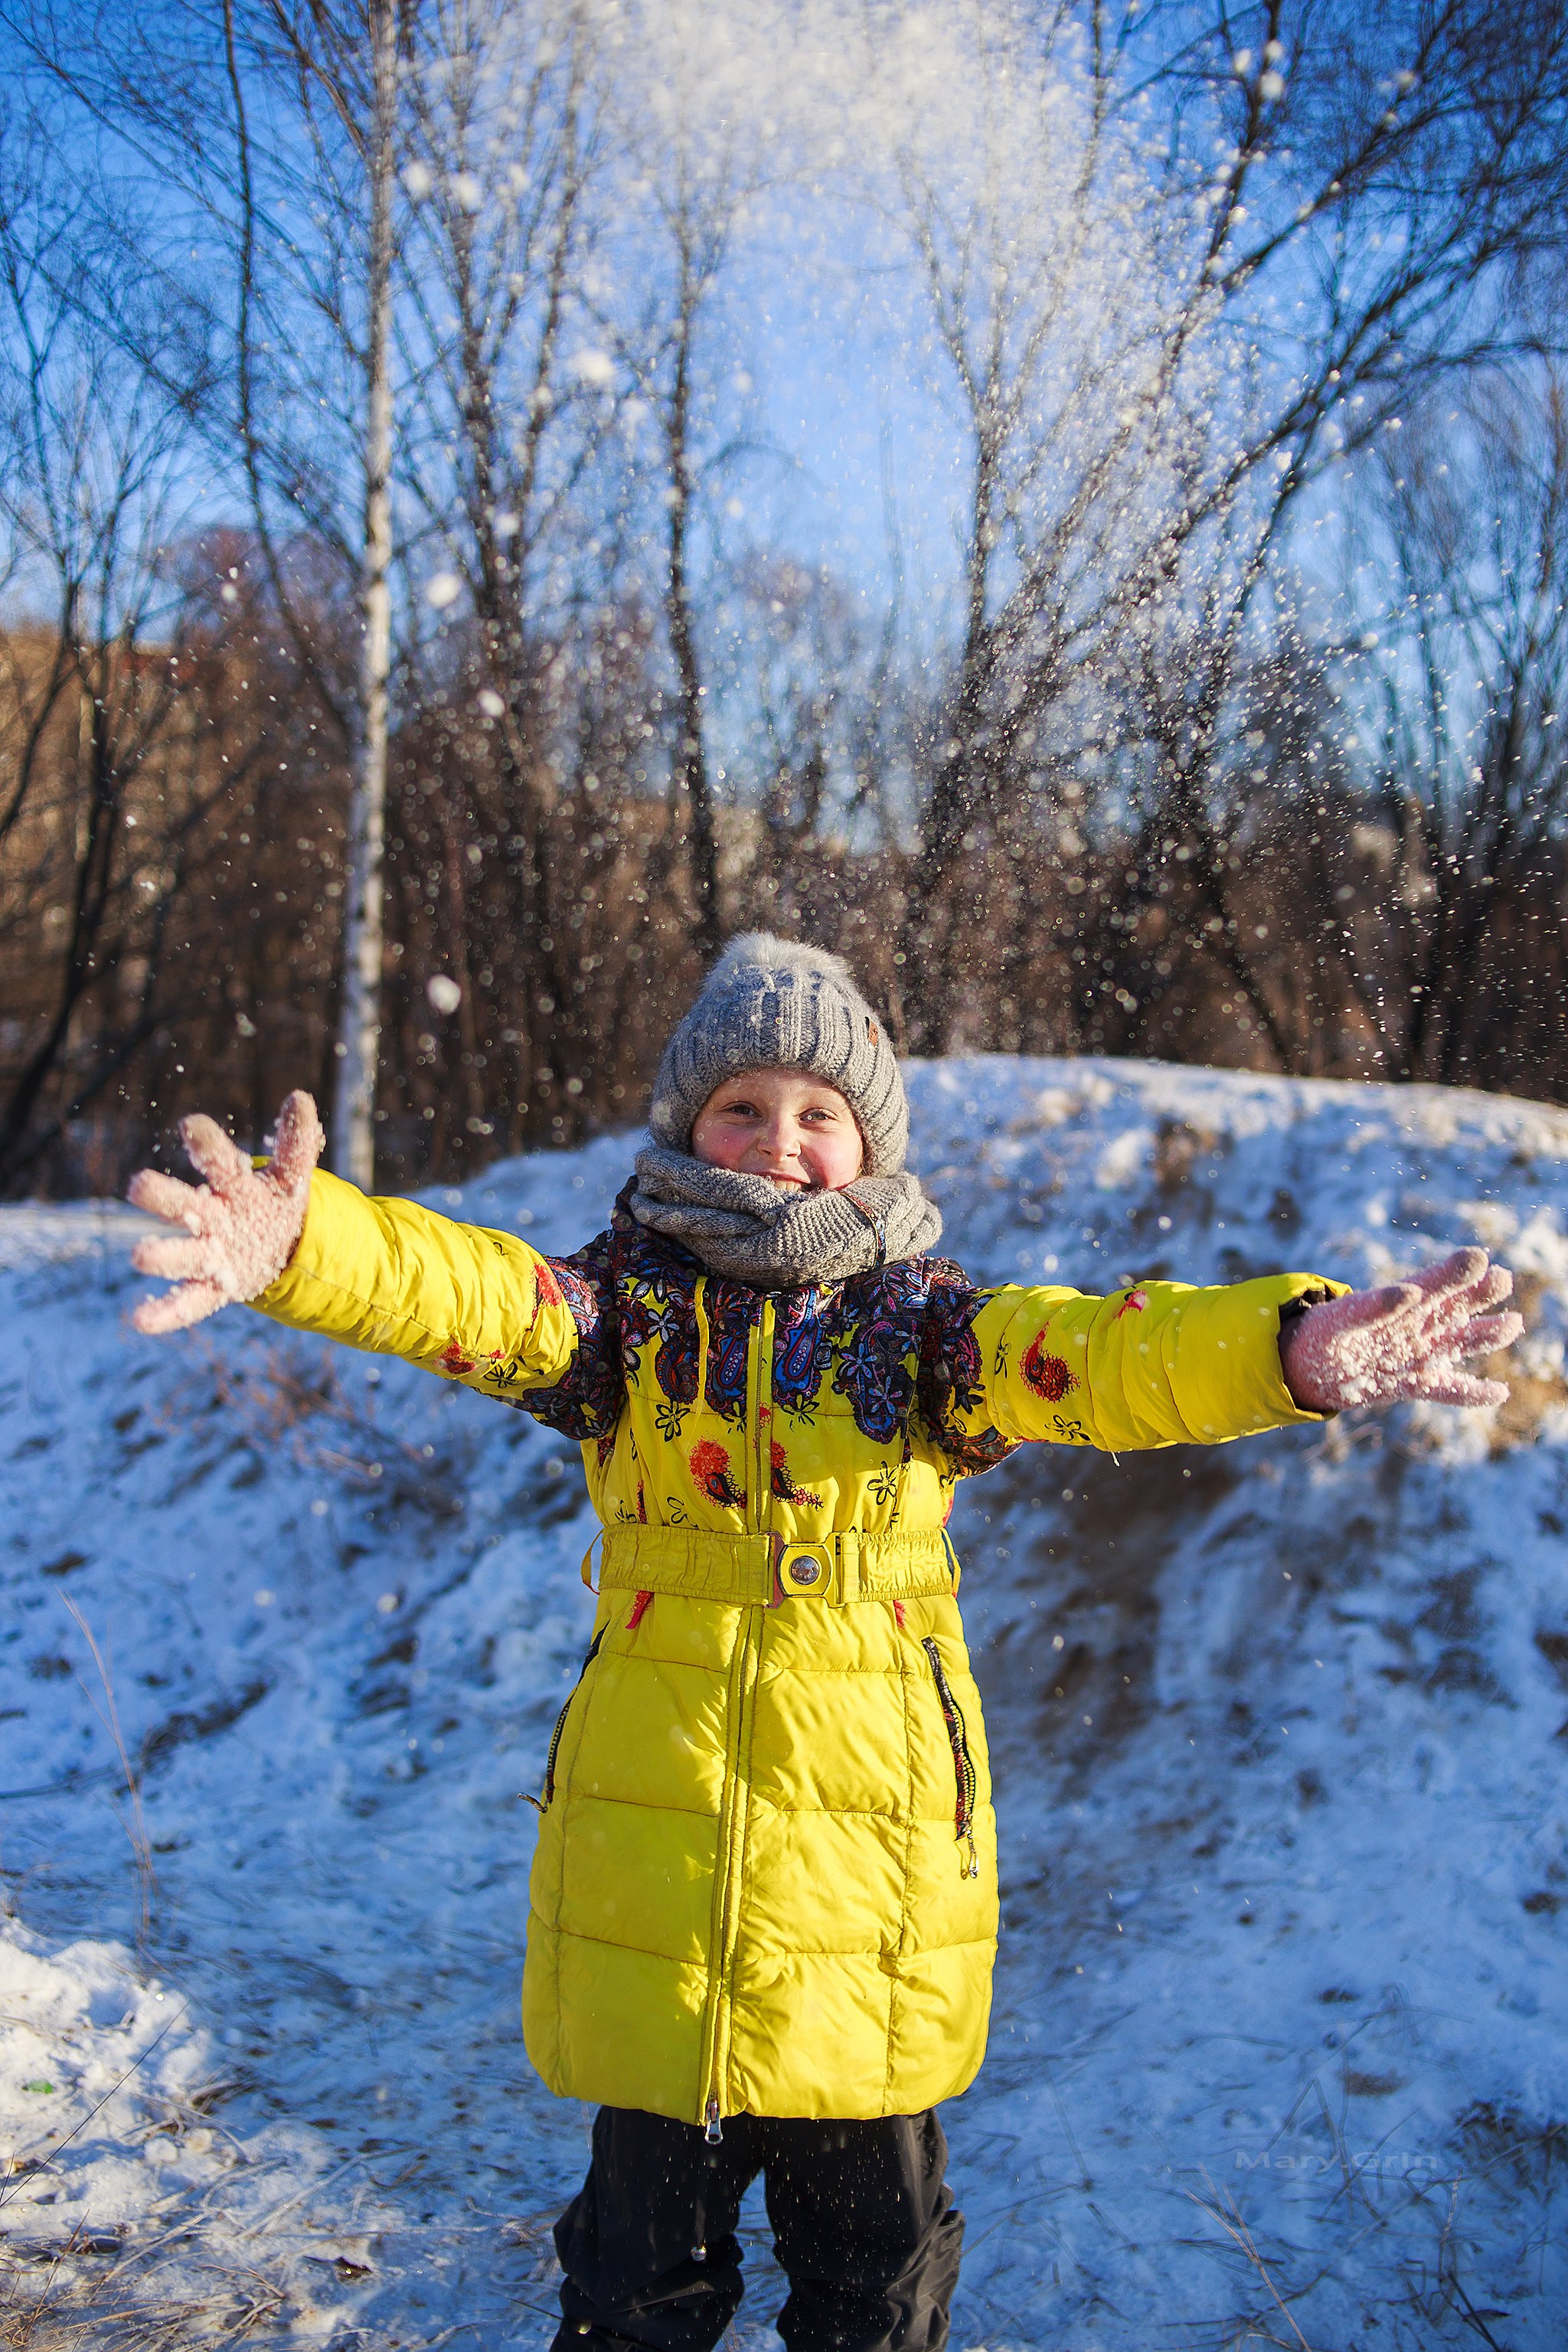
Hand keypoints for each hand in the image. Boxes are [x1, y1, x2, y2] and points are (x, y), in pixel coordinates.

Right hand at [127, 1090, 323, 1333]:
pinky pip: (188, 1302)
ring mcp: (208, 1253)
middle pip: (184, 1205)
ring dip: (160, 1256)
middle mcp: (210, 1217)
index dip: (207, 1145)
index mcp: (231, 1186)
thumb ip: (298, 1143)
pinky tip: (140, 1320)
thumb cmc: (274, 1203)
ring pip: (181, 1254)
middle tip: (138, 1186)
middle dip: (162, 1197)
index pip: (219, 1161)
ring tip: (139, 1256)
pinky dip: (165, 1313)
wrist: (276, 1246)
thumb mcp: (292, 1177)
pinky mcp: (213, 1287)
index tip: (193, 1125)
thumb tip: (300, 1098)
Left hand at [1279, 1247, 1523, 1412]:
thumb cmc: (1327, 1332)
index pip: (1434, 1282)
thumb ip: (1373, 1307)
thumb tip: (1409, 1292)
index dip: (1454, 1271)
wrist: (1313, 1365)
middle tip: (1502, 1279)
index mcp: (1401, 1302)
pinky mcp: (1414, 1384)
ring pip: (1460, 1342)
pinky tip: (1499, 1392)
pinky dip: (1472, 1393)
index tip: (1477, 1257)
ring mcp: (1420, 1353)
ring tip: (1512, 1324)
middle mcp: (1418, 1324)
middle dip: (1479, 1294)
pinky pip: (1448, 1388)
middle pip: (1455, 1306)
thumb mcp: (1345, 1318)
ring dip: (1486, 1334)